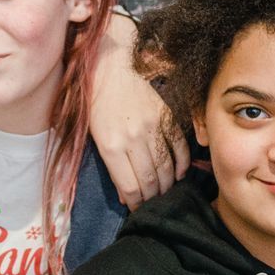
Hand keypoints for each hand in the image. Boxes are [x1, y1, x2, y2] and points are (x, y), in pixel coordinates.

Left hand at [90, 12, 189, 209]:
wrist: (109, 65)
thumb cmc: (94, 101)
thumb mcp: (92, 135)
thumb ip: (110, 166)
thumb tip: (125, 195)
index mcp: (111, 145)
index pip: (130, 186)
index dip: (135, 203)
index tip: (137, 209)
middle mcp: (133, 138)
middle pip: (150, 181)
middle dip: (152, 198)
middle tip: (152, 205)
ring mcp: (152, 126)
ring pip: (167, 167)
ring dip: (167, 185)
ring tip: (164, 193)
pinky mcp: (166, 115)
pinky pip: (180, 146)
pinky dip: (182, 164)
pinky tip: (178, 174)